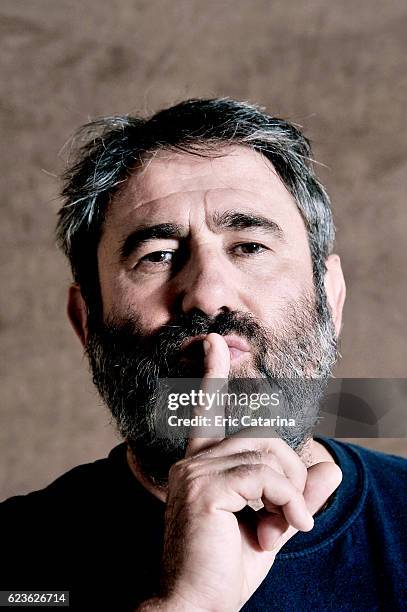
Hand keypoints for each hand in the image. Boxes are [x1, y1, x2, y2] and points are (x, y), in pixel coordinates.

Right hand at [156, 333, 341, 611]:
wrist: (196, 606)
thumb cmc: (228, 568)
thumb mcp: (274, 526)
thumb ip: (298, 495)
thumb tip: (332, 470)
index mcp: (201, 465)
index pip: (208, 411)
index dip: (212, 375)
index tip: (213, 343)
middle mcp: (193, 461)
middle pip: (265, 438)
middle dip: (291, 475)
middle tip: (289, 520)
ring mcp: (194, 471)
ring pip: (268, 455)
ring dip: (289, 493)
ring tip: (282, 528)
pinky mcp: (202, 487)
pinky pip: (264, 475)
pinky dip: (285, 500)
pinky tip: (281, 529)